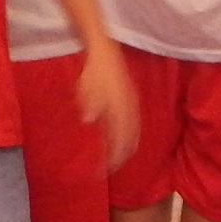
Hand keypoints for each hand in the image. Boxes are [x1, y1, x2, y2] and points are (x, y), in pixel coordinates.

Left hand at [76, 40, 139, 169]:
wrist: (104, 51)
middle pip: (129, 137)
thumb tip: (88, 119)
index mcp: (117, 105)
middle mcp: (128, 107)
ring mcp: (131, 103)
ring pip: (135, 130)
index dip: (113, 155)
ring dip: (129, 146)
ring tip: (123, 158)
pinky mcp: (131, 99)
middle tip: (113, 168)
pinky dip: (133, 134)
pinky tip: (129, 139)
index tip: (105, 170)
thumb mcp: (85, 86)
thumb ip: (88, 103)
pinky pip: (136, 122)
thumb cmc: (92, 70)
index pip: (118, 137)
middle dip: (121, 154)